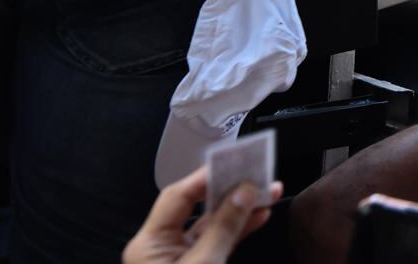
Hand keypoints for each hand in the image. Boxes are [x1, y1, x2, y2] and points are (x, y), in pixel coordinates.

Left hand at [121, 167, 280, 263]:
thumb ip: (225, 228)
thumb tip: (244, 193)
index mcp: (149, 244)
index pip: (179, 197)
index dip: (207, 177)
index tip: (236, 163)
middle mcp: (161, 249)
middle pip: (197, 207)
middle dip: (230, 190)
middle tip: (258, 173)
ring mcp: (178, 261)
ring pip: (212, 225)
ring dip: (241, 208)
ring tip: (269, 192)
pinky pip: (218, 241)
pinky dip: (239, 229)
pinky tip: (258, 217)